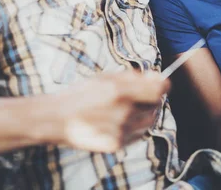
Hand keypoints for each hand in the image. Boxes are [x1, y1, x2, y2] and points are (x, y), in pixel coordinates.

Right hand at [48, 71, 169, 151]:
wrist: (57, 119)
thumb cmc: (81, 94)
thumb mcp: (106, 77)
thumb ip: (134, 76)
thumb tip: (158, 76)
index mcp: (120, 90)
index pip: (159, 89)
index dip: (163, 86)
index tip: (160, 85)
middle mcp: (123, 111)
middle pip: (156, 106)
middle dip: (151, 100)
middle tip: (137, 98)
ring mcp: (120, 130)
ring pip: (149, 122)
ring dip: (144, 115)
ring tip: (124, 111)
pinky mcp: (117, 144)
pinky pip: (137, 135)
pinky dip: (134, 128)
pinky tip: (118, 122)